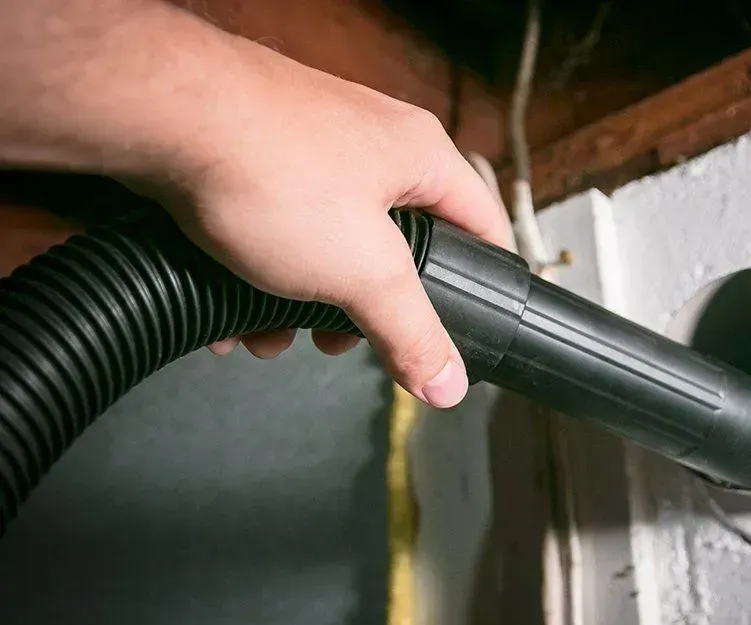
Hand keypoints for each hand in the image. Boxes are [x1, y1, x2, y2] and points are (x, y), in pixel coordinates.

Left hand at [150, 38, 511, 408]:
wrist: (159, 117)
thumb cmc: (270, 167)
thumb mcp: (363, 271)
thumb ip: (411, 332)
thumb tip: (448, 384)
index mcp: (420, 157)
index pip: (482, 225)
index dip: (482, 281)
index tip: (468, 325)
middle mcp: (372, 145)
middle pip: (397, 246)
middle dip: (366, 308)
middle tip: (343, 342)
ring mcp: (311, 149)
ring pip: (330, 244)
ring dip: (304, 302)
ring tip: (273, 335)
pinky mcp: (257, 159)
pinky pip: (277, 231)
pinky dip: (261, 277)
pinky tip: (233, 315)